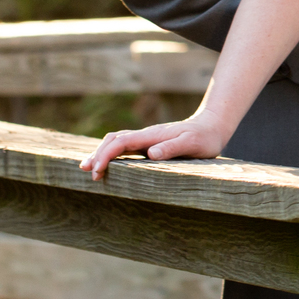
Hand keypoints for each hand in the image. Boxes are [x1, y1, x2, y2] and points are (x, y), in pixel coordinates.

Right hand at [82, 110, 233, 172]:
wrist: (212, 127)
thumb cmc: (204, 138)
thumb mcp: (193, 144)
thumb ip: (173, 147)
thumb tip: (151, 154)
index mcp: (152, 136)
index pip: (121, 143)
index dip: (106, 156)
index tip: (96, 171)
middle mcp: (146, 135)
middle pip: (113, 140)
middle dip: (97, 154)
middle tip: (86, 171)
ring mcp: (147, 139)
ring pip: (117, 142)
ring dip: (101, 153)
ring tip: (89, 168)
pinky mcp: (150, 144)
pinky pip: (125, 146)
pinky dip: (111, 153)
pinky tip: (108, 164)